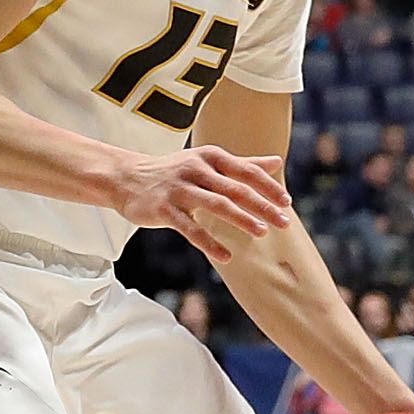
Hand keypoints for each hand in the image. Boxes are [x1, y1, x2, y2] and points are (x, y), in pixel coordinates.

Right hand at [110, 146, 292, 263]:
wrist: (126, 178)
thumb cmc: (173, 171)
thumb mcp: (207, 162)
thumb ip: (243, 163)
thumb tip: (277, 161)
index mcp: (209, 157)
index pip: (245, 170)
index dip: (267, 187)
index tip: (286, 202)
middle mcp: (195, 169)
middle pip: (235, 188)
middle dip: (261, 205)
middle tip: (284, 222)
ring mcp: (178, 189)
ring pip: (215, 205)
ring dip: (240, 219)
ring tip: (261, 232)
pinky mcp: (163, 209)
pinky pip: (189, 229)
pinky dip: (209, 243)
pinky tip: (226, 257)